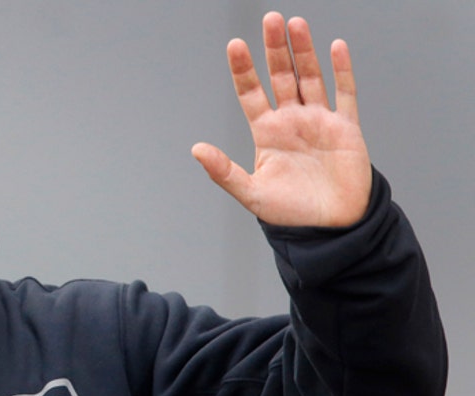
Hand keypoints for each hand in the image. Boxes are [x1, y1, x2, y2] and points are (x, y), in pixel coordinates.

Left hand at [191, 12, 370, 227]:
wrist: (332, 228)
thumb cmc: (291, 213)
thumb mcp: (251, 194)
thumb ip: (224, 171)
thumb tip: (196, 149)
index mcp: (267, 133)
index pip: (251, 93)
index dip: (244, 70)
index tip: (235, 45)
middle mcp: (292, 121)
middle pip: (282, 76)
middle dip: (275, 49)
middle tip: (270, 19)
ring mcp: (319, 121)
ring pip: (310, 78)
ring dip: (303, 51)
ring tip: (294, 24)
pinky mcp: (346, 128)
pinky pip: (344, 93)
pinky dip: (341, 70)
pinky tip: (335, 46)